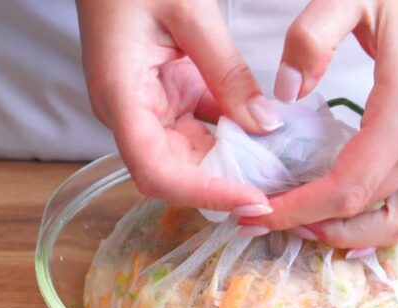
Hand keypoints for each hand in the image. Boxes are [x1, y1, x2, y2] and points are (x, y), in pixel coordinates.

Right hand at [76, 0, 282, 212]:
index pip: (158, 174)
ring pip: (192, 156)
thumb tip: (266, 125)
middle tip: (276, 189)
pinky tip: (264, 134)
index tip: (251, 200)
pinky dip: (231, 134)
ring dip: (232, 163)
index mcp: (121, 98)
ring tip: (276, 166)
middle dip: (225, 186)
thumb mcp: (189, 10)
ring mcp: (147, 107)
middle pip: (176, 174)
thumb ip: (228, 71)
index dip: (206, 194)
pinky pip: (200, 128)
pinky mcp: (166, 95)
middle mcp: (130, 114)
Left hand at [239, 0, 397, 247]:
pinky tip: (344, 212)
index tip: (261, 213)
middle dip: (316, 225)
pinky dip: (378, 218)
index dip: (300, 210)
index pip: (347, 189)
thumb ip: (311, 39)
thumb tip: (285, 91)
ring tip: (308, 224)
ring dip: (354, 233)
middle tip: (271, 218)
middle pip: (369, 212)